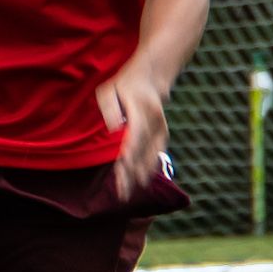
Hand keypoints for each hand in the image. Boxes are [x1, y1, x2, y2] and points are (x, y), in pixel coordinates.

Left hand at [96, 67, 175, 197]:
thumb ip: (110, 108)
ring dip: (140, 175)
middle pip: (143, 150)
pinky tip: (140, 182)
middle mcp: (154, 122)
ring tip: (127, 193)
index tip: (123, 168)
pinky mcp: (163, 134)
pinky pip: (157, 154)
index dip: (131, 153)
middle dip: (132, 172)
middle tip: (121, 191)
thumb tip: (114, 130)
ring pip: (151, 156)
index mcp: (141, 110)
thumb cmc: (123, 86)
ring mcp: (161, 129)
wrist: (150, 78)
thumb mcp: (109, 90)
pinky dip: (149, 169)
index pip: (136, 135)